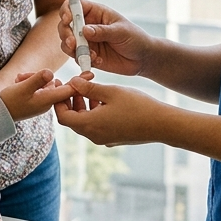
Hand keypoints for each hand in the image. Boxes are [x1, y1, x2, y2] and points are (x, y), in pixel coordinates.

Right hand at [0, 69, 73, 121]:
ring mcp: (42, 100)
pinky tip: (19, 81)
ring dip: (33, 78)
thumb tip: (51, 72)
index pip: (68, 90)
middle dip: (42, 76)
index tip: (92, 73)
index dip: (80, 81)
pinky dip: (30, 81)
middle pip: (54, 83)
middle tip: (24, 76)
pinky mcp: (36, 99)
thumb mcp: (23, 88)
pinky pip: (39, 86)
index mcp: (48, 100)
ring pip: (45, 83)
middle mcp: (48, 102)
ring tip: (19, 79)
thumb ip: (37, 79)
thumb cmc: (10, 101)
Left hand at [54, 77, 168, 145]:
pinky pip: (96, 126)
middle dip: (70, 101)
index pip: (62, 116)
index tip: (62, 85)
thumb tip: (72, 82)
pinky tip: (102, 99)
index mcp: (90, 125)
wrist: (162, 125)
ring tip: (88, 88)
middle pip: (72, 120)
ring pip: (84, 122)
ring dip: (82, 106)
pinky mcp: (113, 139)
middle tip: (73, 84)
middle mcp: (94, 136)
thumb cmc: (137, 106)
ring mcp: (104, 139)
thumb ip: (88, 88)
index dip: (59, 100)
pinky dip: (93, 113)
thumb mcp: (110, 92)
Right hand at [55, 0, 152, 77]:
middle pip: (64, 25)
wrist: (142, 58)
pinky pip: (76, 57)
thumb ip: (102, 31)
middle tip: (73, 43)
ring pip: (66, 42)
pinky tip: (97, 61)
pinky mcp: (87, 55)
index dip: (66, 10)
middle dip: (65, 33)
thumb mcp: (121, 32)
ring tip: (88, 55)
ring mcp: (85, 41)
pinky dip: (82, 60)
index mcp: (95, 12)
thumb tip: (83, 30)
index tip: (67, 19)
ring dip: (71, 49)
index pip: (74, 5)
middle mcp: (86, 25)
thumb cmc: (135, 38)